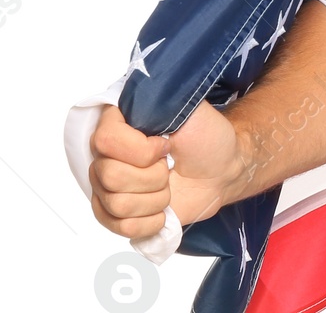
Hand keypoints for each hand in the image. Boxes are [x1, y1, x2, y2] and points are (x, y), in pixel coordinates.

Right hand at [88, 100, 244, 240]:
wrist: (221, 169)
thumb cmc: (206, 137)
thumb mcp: (189, 107)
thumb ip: (158, 100)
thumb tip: (135, 98)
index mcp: (117, 123)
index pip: (104, 140)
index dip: (141, 149)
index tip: (166, 145)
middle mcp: (104, 155)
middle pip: (109, 177)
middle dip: (153, 176)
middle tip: (169, 166)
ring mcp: (107, 187)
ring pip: (117, 204)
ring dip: (155, 198)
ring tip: (168, 185)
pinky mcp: (116, 215)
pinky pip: (120, 227)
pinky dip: (151, 221)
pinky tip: (163, 209)